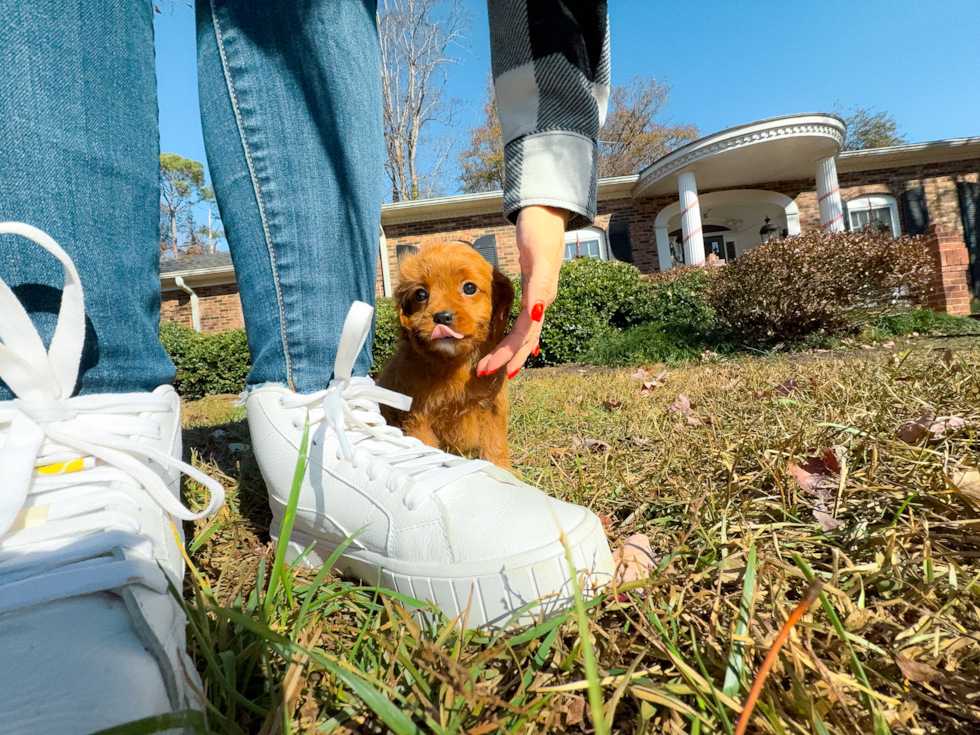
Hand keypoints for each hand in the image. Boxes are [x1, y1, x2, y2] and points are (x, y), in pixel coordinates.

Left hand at [477, 205, 568, 377]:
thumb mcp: (539, 255)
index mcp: (542, 298)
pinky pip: (524, 320)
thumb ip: (540, 284)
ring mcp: (538, 296)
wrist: (545, 215)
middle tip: (483, 371)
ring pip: (525, 333)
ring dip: (510, 351)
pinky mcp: (532, 289)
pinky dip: (516, 335)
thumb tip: (535, 313)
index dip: (509, 353)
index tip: (491, 367)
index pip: (524, 334)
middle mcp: (541, 301)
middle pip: (525, 339)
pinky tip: (511, 343)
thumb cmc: (540, 232)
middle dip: (506, 358)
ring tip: (493, 365)